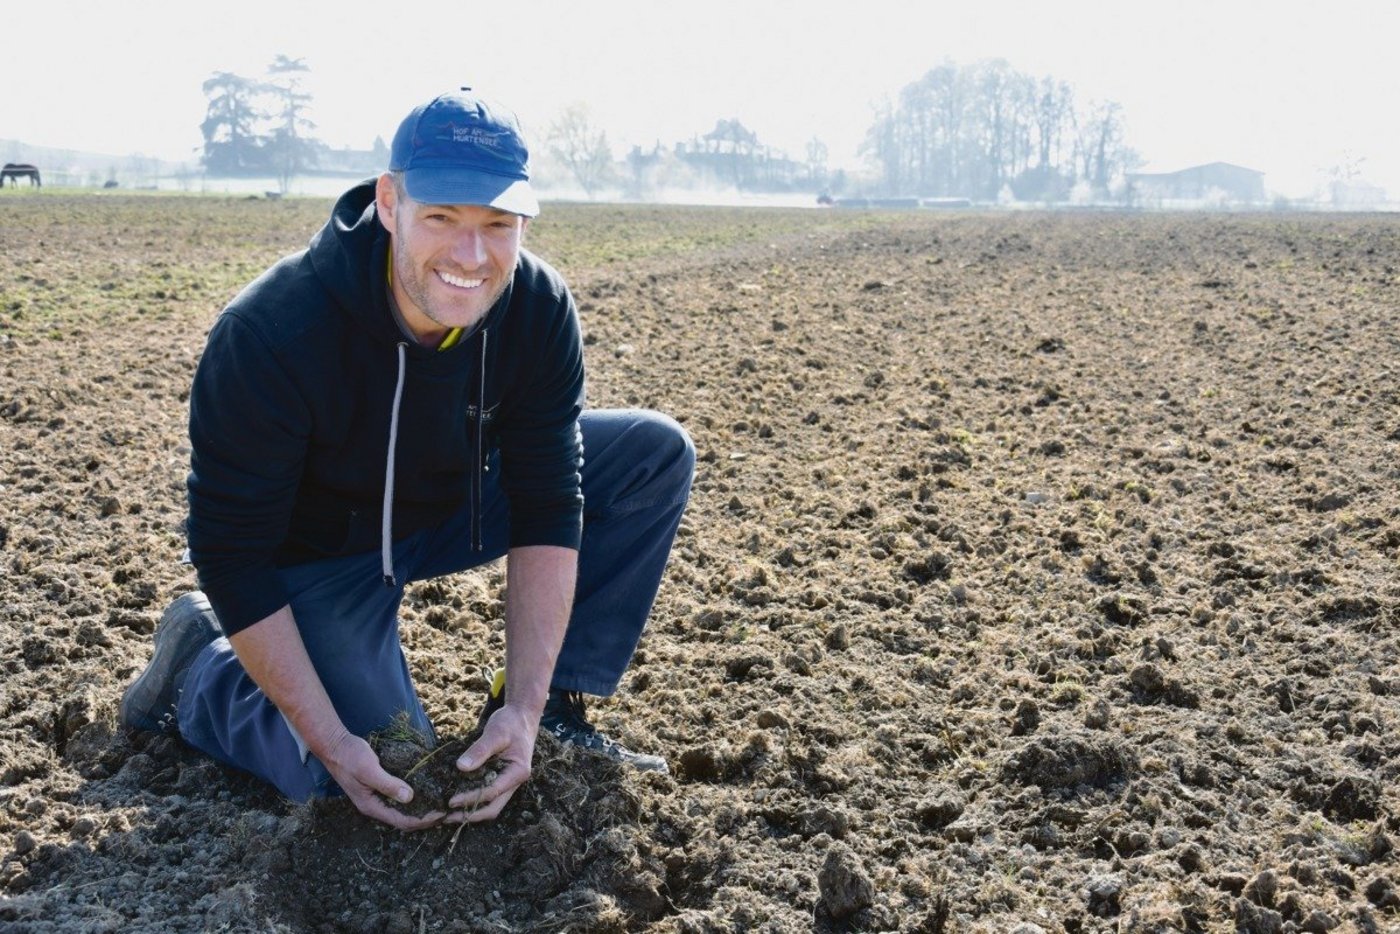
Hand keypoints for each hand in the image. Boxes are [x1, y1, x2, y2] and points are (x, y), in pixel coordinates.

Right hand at [321, 730, 444, 830]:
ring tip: (438, 805)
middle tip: (444, 813)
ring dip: (419, 810)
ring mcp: (375, 797)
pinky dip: (412, 799)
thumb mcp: (369, 769)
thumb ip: (388, 784)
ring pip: (401, 810)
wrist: (334, 744)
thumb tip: (409, 797)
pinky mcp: (378, 787)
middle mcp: (374, 805)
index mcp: (371, 806)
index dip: (422, 820)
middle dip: (423, 819)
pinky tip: (425, 791)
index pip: (401, 821)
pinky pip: (398, 798)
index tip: (440, 814)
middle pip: (402, 819)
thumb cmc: (350, 756)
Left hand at [446, 703, 537, 822]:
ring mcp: (508, 782)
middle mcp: (514, 782)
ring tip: (449, 815)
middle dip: (471, 815)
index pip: (492, 792)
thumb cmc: (511, 723)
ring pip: (491, 805)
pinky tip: (458, 800)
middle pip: (493, 807)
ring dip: (472, 812)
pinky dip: (474, 801)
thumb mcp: (496, 733)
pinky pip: (487, 795)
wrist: (521, 717)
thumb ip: (480, 750)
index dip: (471, 798)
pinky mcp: (500, 779)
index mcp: (518, 772)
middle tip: (447, 818)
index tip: (451, 801)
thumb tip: (461, 767)